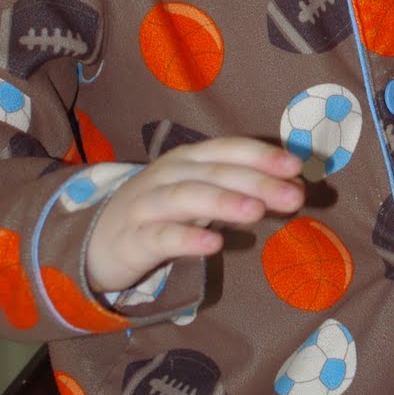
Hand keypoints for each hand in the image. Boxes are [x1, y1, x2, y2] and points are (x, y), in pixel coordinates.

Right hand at [85, 137, 304, 294]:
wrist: (96, 241)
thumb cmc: (161, 215)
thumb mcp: (201, 197)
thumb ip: (241, 191)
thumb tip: (294, 186)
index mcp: (187, 159)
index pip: (227, 149)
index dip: (262, 155)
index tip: (297, 166)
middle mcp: (167, 174)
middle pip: (215, 172)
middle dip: (257, 182)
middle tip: (295, 196)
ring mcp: (147, 204)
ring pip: (187, 197)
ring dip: (224, 202)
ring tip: (258, 212)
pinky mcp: (132, 239)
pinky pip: (161, 237)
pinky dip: (188, 239)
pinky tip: (214, 245)